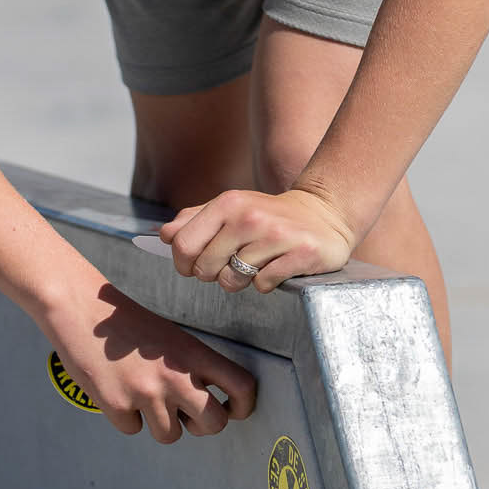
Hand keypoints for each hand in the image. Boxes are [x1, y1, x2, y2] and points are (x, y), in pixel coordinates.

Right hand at [49, 283, 256, 443]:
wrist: (81, 310)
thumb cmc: (125, 326)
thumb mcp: (171, 338)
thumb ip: (192, 368)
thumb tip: (204, 405)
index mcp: (193, 354)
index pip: (241, 386)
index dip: (243, 406)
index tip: (234, 411)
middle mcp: (175, 376)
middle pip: (213, 424)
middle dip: (201, 426)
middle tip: (187, 416)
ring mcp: (146, 393)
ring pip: (170, 435)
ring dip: (159, 423)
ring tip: (142, 395)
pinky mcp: (117, 405)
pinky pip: (132, 429)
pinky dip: (126, 417)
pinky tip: (117, 391)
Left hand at [160, 186, 356, 292]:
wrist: (324, 214)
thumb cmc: (269, 216)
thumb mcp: (231, 208)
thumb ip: (194, 219)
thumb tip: (164, 235)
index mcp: (228, 203)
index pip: (183, 245)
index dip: (184, 263)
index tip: (194, 266)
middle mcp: (250, 217)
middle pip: (205, 268)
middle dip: (212, 275)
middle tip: (229, 266)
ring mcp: (276, 236)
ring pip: (232, 280)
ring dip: (240, 281)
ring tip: (255, 265)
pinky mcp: (300, 254)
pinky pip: (263, 285)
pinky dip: (266, 284)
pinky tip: (276, 268)